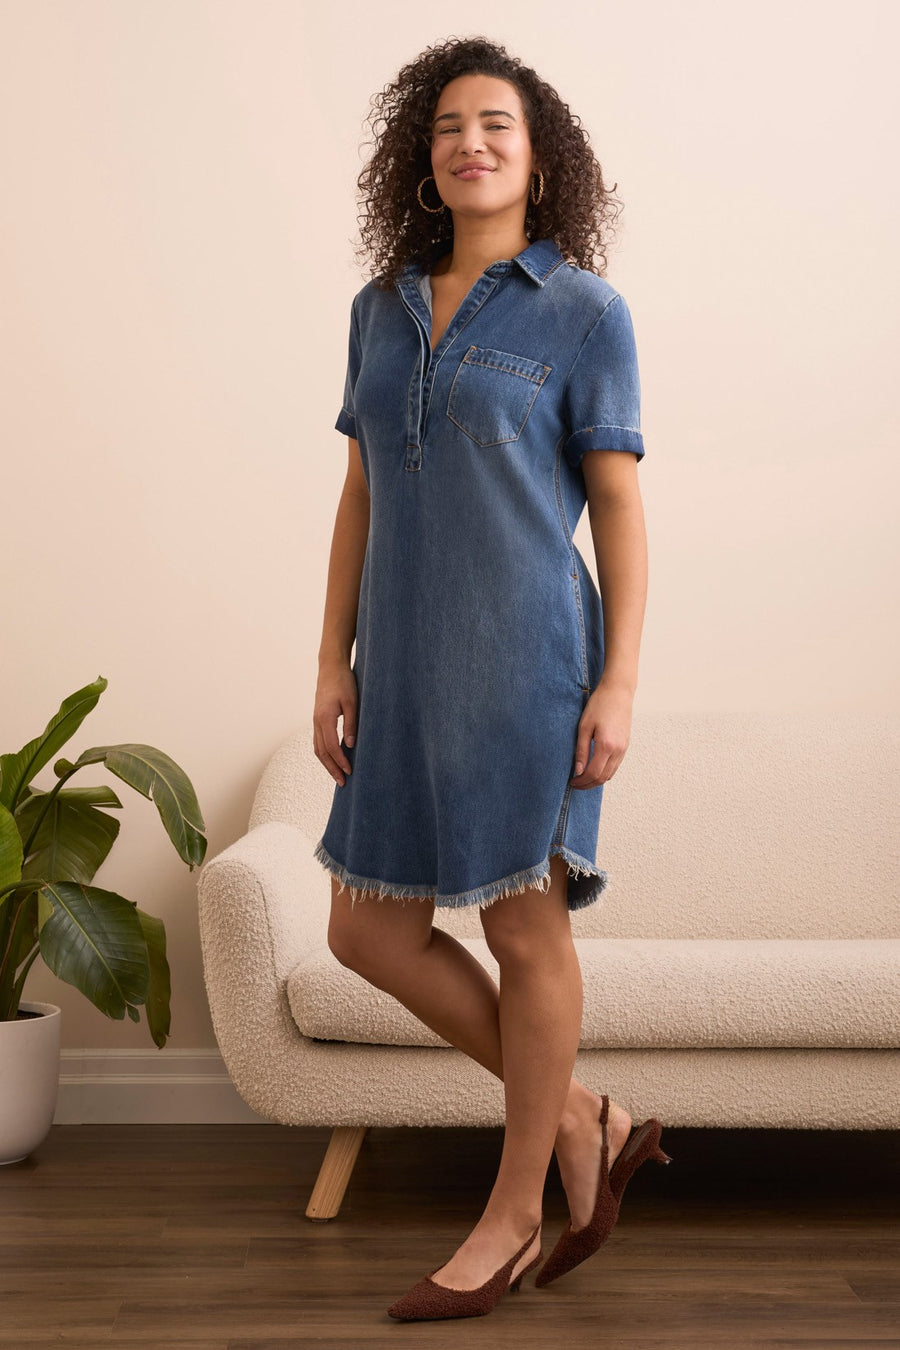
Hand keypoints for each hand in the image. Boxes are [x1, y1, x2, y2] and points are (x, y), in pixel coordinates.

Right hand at [313, 662, 358, 785]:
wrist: (331, 667)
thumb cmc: (344, 682)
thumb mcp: (352, 702)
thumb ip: (351, 724)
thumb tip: (350, 745)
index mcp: (325, 718)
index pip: (331, 747)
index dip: (340, 761)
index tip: (350, 772)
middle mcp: (316, 722)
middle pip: (321, 752)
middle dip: (332, 768)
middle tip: (343, 782)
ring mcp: (315, 720)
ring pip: (318, 748)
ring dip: (327, 763)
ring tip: (338, 775)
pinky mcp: (317, 718)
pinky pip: (318, 741)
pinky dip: (324, 753)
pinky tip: (333, 759)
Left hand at [570, 679, 632, 788]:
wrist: (618, 692)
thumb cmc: (599, 705)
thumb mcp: (584, 727)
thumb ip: (581, 751)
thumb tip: (578, 771)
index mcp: (607, 746)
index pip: (593, 773)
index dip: (581, 782)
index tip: (571, 782)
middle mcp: (618, 750)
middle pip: (603, 778)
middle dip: (588, 784)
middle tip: (575, 784)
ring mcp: (624, 748)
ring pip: (610, 774)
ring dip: (596, 780)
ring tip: (582, 777)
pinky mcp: (626, 745)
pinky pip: (615, 766)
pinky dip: (604, 772)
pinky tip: (594, 768)